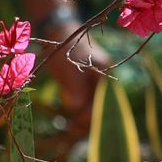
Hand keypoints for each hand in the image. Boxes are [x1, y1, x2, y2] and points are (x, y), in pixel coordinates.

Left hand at [43, 28, 107, 156]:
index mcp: (103, 75)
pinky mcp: (85, 87)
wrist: (57, 32)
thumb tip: (78, 108)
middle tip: (73, 130)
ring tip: (71, 129)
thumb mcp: (67, 67)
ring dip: (83, 120)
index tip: (76, 124)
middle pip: (100, 108)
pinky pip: (85, 105)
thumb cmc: (62, 47)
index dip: (91, 116)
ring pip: (92, 108)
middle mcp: (102, 81)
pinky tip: (71, 121)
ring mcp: (94, 84)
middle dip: (88, 121)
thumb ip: (75, 87)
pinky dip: (79, 114)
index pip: (103, 102)